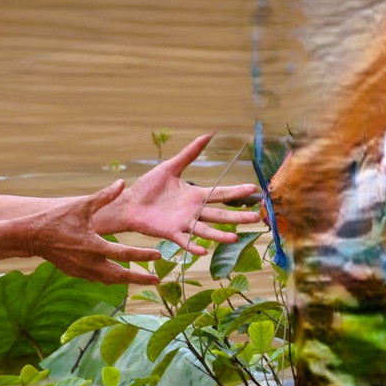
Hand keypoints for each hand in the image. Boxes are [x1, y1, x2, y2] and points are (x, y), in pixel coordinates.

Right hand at [23, 181, 159, 285]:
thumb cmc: (57, 218)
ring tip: (142, 279)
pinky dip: (110, 278)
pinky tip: (118, 275)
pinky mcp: (75, 273)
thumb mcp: (82, 205)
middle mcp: (89, 263)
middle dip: (139, 279)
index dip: (143, 256)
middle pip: (120, 275)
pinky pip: (97, 279)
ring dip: (126, 280)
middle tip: (157, 281)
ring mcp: (81, 271)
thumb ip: (104, 196)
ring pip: (109, 280)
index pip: (125, 254)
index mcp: (93, 246)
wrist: (31, 235)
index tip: (158, 257)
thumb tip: (121, 183)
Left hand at [95, 134, 264, 251]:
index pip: (221, 193)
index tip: (254, 189)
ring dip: (220, 235)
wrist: (129, 202)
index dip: (237, 191)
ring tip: (234, 238)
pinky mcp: (171, 232)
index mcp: (195, 195)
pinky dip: (193, 246)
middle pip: (220, 214)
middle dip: (238, 216)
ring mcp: (184, 223)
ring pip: (206, 229)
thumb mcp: (170, 167)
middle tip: (256, 218)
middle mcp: (194, 211)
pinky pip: (184, 240)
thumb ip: (189, 153)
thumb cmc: (148, 186)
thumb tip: (207, 135)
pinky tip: (203, 251)